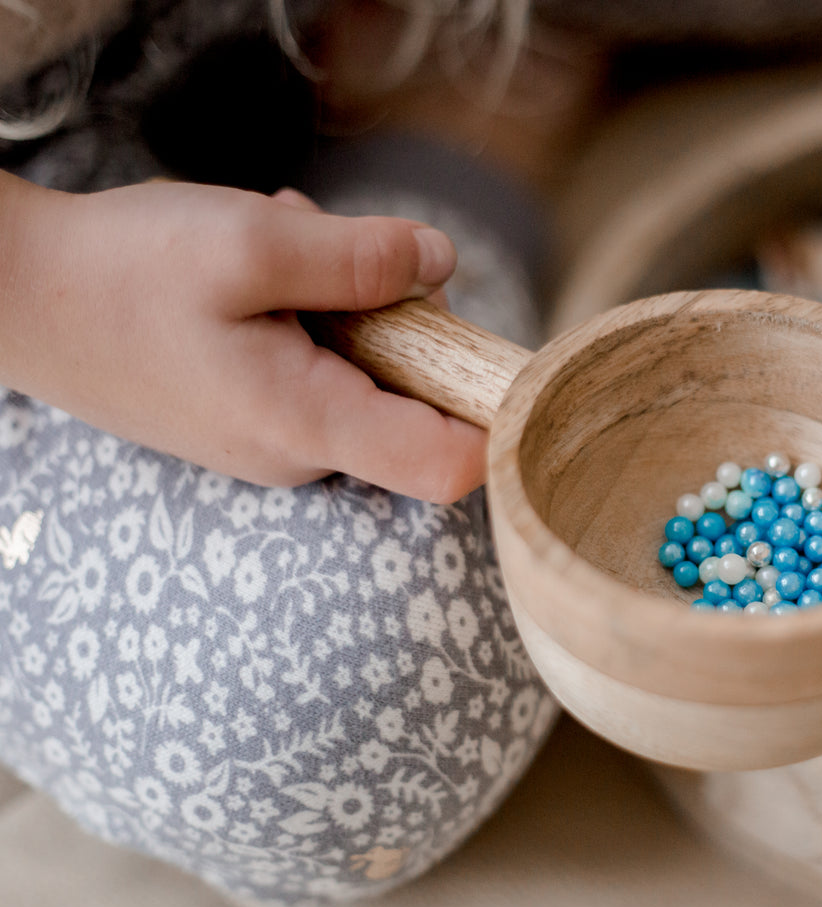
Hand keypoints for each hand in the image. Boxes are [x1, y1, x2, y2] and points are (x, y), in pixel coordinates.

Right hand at [0, 175, 490, 502]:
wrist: (16, 296)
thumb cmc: (121, 273)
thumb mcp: (250, 244)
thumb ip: (361, 260)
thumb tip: (443, 266)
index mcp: (309, 426)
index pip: (450, 465)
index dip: (493, 413)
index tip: (488, 344)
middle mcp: (303, 452)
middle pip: (417, 400)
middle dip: (395, 314)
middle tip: (329, 253)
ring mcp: (277, 440)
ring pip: (365, 371)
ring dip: (342, 301)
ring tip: (274, 251)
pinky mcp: (256, 417)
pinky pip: (320, 367)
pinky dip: (306, 313)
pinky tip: (256, 274)